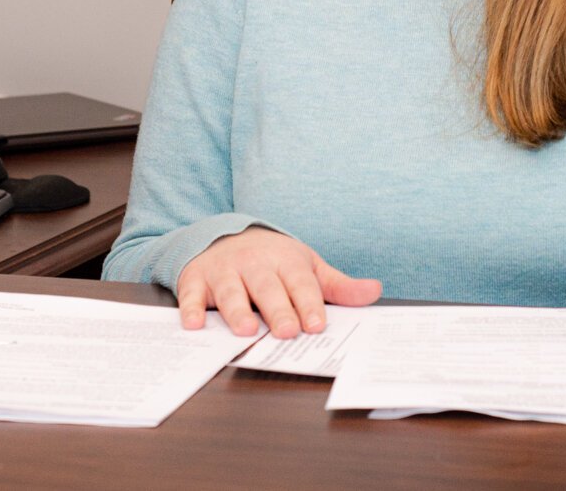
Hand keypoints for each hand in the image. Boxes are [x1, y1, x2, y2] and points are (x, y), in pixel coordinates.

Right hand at [176, 227, 381, 338]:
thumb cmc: (272, 260)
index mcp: (285, 261)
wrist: (224, 235)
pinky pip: (191, 294)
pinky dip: (190, 308)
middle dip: (277, 309)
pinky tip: (193, 325)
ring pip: (231, 291)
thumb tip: (375, 291)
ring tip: (245, 330)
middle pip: (267, 288)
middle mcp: (254, 264)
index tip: (316, 324)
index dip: (308, 303)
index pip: (300, 283)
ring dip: (237, 310)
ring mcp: (223, 271)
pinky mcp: (196, 279)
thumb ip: (337, 286)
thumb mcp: (306, 266)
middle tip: (286, 331)